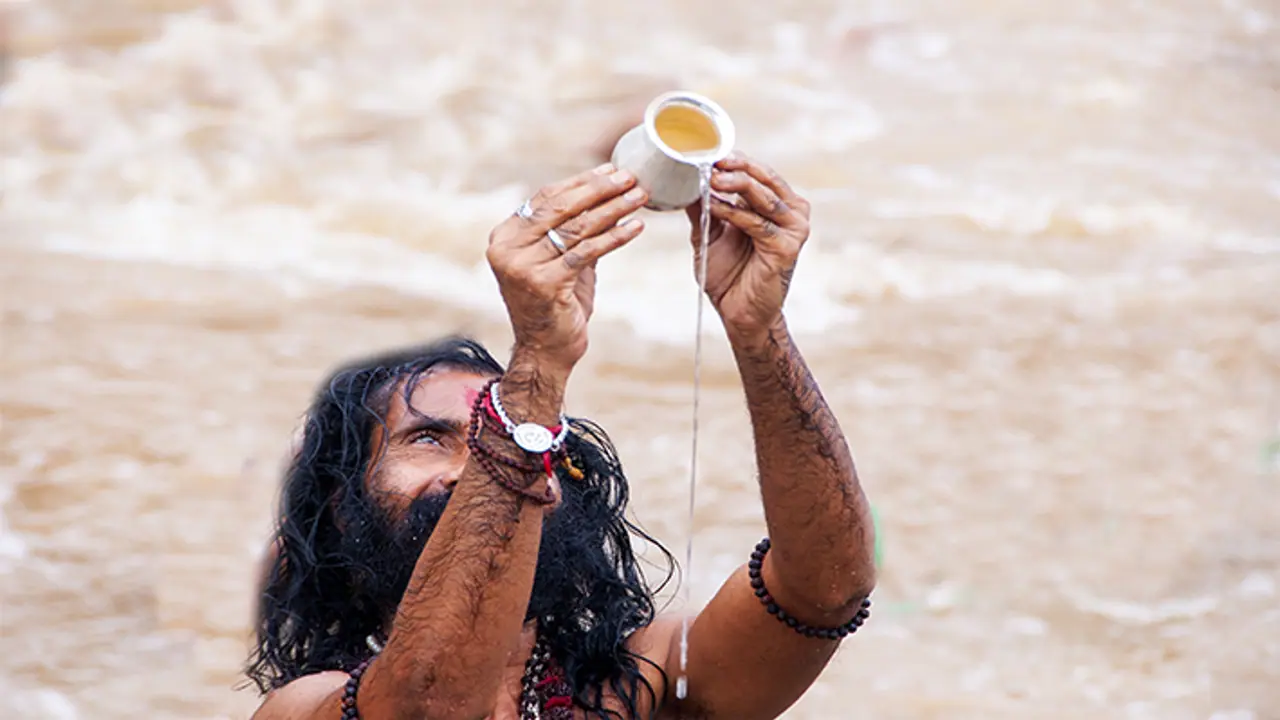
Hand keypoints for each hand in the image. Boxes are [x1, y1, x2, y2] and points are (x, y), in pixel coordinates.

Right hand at [487, 163, 646, 377]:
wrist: (545, 352)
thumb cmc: (555, 305)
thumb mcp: (562, 260)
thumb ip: (576, 230)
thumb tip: (610, 194)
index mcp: (505, 237)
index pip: (546, 198)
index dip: (580, 182)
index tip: (611, 170)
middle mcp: (508, 249)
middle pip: (561, 207)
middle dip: (599, 189)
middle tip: (629, 177)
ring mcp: (524, 267)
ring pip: (577, 228)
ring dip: (613, 209)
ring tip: (639, 196)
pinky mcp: (546, 284)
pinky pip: (588, 252)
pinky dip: (615, 237)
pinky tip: (636, 226)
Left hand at [684, 153, 810, 342]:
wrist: (738, 315)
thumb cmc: (728, 276)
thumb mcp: (710, 234)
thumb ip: (704, 208)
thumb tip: (685, 180)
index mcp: (777, 205)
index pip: (758, 173)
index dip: (735, 161)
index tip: (707, 152)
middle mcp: (792, 213)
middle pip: (764, 179)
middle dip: (736, 167)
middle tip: (710, 160)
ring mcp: (794, 230)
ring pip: (762, 197)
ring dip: (735, 185)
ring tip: (710, 178)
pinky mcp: (788, 247)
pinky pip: (757, 223)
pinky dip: (733, 212)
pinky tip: (713, 205)